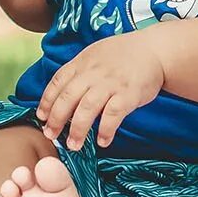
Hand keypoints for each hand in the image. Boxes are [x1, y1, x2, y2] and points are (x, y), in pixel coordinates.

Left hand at [38, 33, 166, 149]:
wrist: (155, 50)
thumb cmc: (125, 55)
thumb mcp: (96, 55)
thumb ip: (80, 72)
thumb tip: (63, 94)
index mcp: (83, 62)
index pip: (58, 82)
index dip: (47, 101)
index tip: (41, 116)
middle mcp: (94, 72)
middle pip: (68, 98)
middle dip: (56, 119)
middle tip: (51, 135)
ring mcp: (111, 83)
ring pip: (86, 108)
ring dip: (78, 129)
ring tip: (73, 145)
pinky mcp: (128, 94)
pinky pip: (112, 115)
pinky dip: (105, 130)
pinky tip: (102, 141)